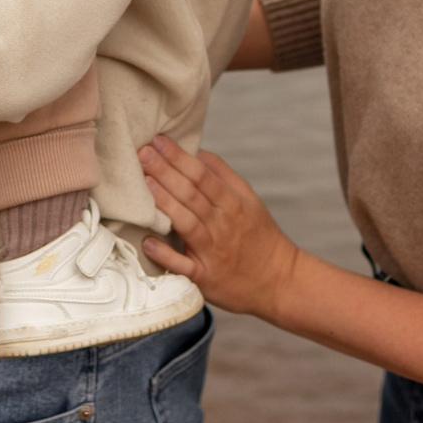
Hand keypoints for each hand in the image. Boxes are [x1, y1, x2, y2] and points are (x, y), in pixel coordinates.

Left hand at [137, 136, 303, 319]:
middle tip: (143, 152)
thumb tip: (197, 152)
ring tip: (145, 183)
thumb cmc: (259, 237)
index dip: (180, 157)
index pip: (203, 175)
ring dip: (165, 203)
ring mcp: (214, 252)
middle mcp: (223, 225)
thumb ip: (224, 176)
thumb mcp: (250, 201)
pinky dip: (166, 255)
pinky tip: (148, 242)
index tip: (159, 140)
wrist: (279, 281)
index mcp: (233, 204)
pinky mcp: (206, 278)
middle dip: (166, 171)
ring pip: (187, 223)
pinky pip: (184, 267)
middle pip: (192, 194)